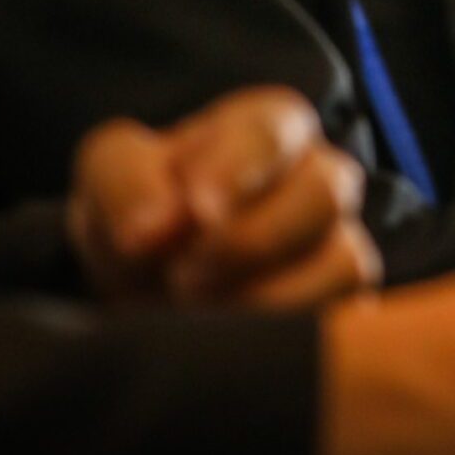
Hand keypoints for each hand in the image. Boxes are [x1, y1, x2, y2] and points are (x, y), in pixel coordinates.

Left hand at [68, 86, 376, 308]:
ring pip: (344, 255)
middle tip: (183, 274)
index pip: (272, 132)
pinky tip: (237, 327)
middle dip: (251, 241)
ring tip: (200, 307)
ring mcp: (336, 236)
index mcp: (263, 127)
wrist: (146, 278)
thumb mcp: (109, 178)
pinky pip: (343, 307)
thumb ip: (127, 182)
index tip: (195, 213)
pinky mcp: (341, 294)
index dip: (236, 171)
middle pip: (327, 188)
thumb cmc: (140, 212)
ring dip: (266, 293)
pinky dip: (287, 320)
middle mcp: (315, 172)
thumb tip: (154, 226)